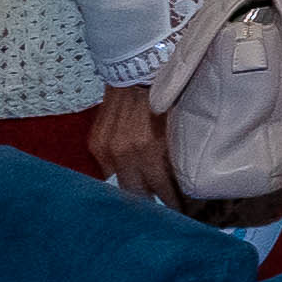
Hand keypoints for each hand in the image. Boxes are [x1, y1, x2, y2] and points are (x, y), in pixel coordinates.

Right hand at [93, 84, 181, 208]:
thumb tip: (185, 179)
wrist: (137, 69)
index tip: (184, 213)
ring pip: (121, 185)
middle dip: (153, 205)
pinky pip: (107, 170)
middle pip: (138, 195)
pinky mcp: (96, 144)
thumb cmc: (166, 94)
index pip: (162, 190)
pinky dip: (121, 174)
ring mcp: (106, 150)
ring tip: (150, 199)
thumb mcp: (178, 125)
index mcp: (148, 150)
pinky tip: (132, 177)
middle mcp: (124, 154)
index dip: (174, 203)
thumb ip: (176, 154)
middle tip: (168, 212)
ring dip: (136, 191)